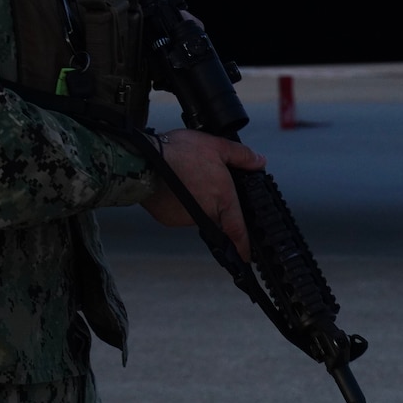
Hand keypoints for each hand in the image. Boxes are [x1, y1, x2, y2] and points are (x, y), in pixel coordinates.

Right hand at [139, 129, 265, 259]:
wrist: (144, 160)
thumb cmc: (179, 153)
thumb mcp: (216, 146)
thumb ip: (241, 155)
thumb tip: (258, 161)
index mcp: (223, 199)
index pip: (238, 230)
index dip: (244, 246)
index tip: (247, 257)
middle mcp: (206, 213)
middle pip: (215, 214)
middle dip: (211, 202)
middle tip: (200, 182)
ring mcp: (186, 219)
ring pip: (196, 213)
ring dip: (193, 201)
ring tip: (184, 179)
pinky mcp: (168, 219)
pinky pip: (177, 213)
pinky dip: (177, 202)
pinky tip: (172, 185)